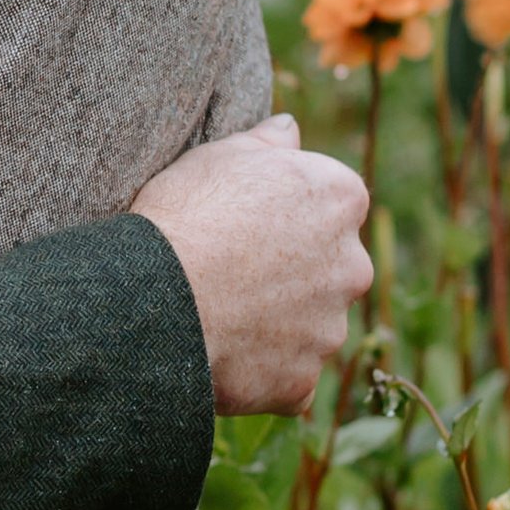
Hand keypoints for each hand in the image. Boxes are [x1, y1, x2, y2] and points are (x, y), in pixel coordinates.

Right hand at [131, 114, 372, 414]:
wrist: (157, 298)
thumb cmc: (187, 215)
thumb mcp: (220, 154)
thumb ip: (267, 142)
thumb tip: (290, 130)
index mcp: (339, 198)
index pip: (331, 205)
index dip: (287, 215)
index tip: (249, 223)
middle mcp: (352, 264)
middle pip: (330, 268)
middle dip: (294, 273)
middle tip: (233, 273)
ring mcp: (330, 328)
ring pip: (311, 325)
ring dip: (279, 324)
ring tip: (219, 316)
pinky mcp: (303, 379)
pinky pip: (290, 378)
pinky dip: (265, 371)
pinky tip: (223, 355)